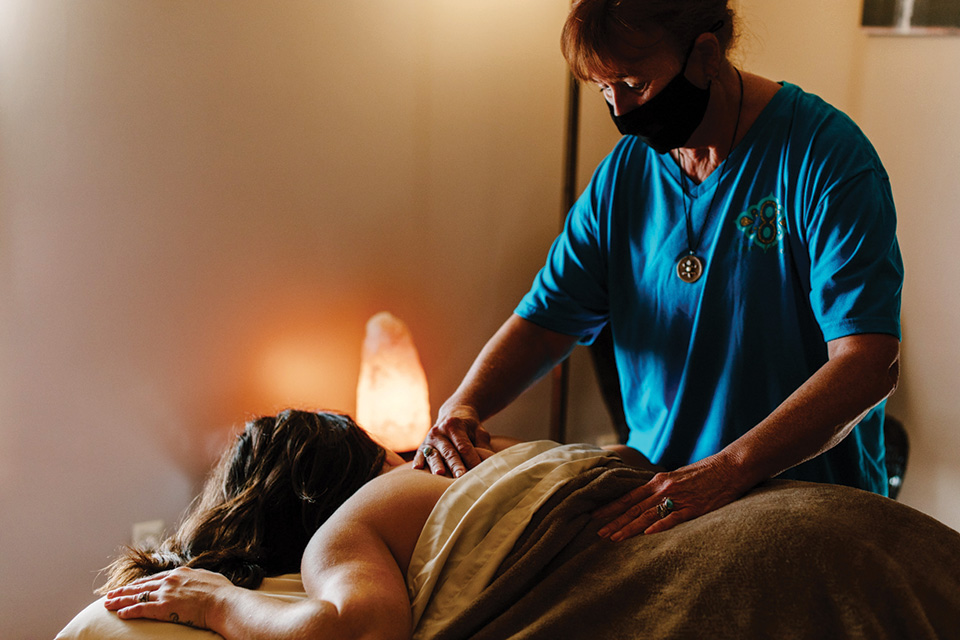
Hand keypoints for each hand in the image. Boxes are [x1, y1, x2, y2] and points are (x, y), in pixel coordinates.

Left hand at [103, 567, 232, 629]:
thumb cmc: (222, 592)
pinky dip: (129, 611)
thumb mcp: (209, 578)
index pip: (154, 579)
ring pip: (137, 596)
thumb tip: (199, 578)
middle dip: (123, 591)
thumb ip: (199, 577)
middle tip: (110, 594)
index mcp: (180, 573)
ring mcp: (166, 593)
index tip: (130, 587)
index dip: (140, 584)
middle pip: (141, 586)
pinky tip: (120, 614)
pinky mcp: (164, 607)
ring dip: (120, 600)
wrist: (224, 602)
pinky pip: (142, 610)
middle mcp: (170, 581)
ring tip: (107, 603)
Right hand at [413, 405, 491, 477]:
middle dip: (456, 465)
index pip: (464, 446)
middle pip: (449, 451)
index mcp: (454, 425)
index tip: (479, 471)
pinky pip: (420, 454)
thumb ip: (483, 445)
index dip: (471, 459)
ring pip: (434, 454)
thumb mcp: (479, 431)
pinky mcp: (422, 445)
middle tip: (462, 477)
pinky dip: (419, 461)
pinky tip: (418, 468)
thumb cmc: (469, 427)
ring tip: (440, 474)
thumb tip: (489, 462)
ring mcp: (430, 438)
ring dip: (437, 465)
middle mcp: (440, 430)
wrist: (452, 414)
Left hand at [593, 456, 748, 539]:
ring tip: (614, 538)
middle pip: (634, 507)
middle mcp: (664, 488)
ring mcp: (679, 498)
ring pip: (648, 515)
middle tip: (597, 532)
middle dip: (614, 520)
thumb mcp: (677, 476)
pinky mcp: (694, 508)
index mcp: (659, 481)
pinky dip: (660, 526)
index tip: (595, 515)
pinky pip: (674, 518)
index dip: (611, 506)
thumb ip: (661, 488)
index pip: (629, 496)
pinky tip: (647, 534)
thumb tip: (646, 500)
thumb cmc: (704, 473)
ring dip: (629, 527)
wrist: (730, 467)